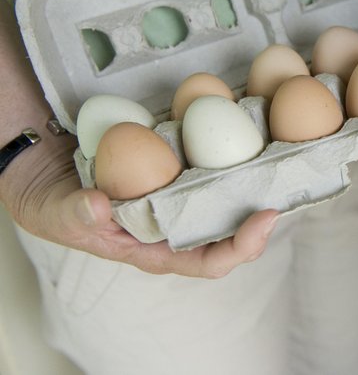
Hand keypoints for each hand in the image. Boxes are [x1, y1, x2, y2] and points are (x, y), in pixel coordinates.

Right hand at [1, 135, 277, 277]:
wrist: (45, 171)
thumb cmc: (54, 203)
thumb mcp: (55, 213)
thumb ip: (73, 214)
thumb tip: (99, 206)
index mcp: (157, 249)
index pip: (209, 261)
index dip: (243, 246)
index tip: (266, 217)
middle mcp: (178, 224)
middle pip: (233, 228)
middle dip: (264, 210)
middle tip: (288, 179)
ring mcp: (181, 194)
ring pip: (229, 193)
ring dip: (256, 175)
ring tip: (283, 150)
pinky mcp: (177, 165)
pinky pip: (211, 160)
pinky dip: (230, 144)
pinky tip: (246, 120)